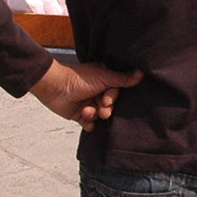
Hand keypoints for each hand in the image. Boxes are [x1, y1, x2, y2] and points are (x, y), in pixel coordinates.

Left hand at [28, 60, 144, 131]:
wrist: (55, 88)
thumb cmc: (78, 79)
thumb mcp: (104, 78)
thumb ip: (123, 79)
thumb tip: (142, 73)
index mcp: (103, 80)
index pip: (116, 92)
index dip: (112, 98)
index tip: (106, 100)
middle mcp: (97, 91)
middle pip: (109, 106)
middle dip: (105, 109)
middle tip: (101, 110)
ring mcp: (88, 103)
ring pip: (99, 115)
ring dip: (94, 116)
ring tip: (87, 112)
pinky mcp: (79, 114)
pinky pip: (90, 124)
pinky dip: (88, 124)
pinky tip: (85, 120)